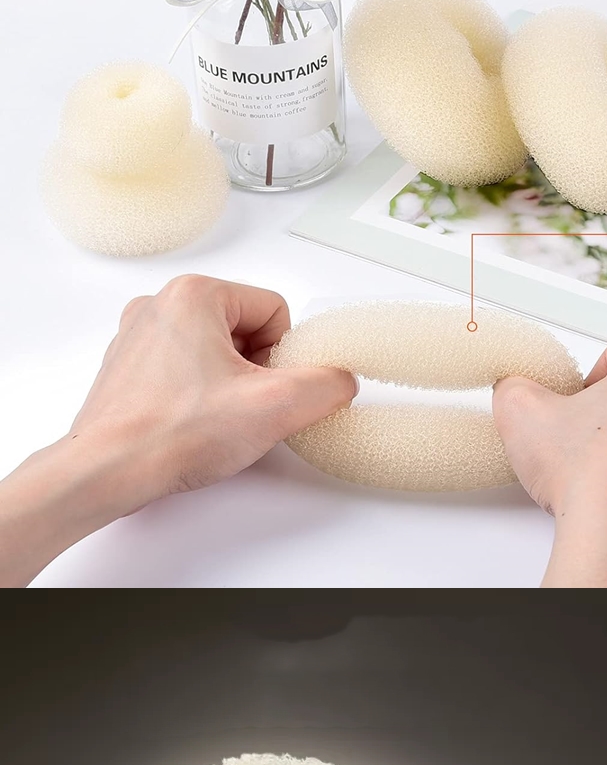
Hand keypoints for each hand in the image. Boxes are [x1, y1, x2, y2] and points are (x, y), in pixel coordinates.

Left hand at [0, 274, 357, 580]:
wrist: (108, 470)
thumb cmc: (174, 434)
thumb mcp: (273, 408)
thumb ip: (323, 387)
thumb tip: (340, 381)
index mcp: (196, 293)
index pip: (272, 309)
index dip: (285, 357)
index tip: (271, 391)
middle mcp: (161, 304)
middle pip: (241, 329)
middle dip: (254, 371)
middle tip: (244, 412)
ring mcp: (137, 336)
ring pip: (209, 352)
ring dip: (224, 385)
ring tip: (213, 423)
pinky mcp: (124, 369)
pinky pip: (178, 372)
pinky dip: (192, 397)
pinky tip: (188, 427)